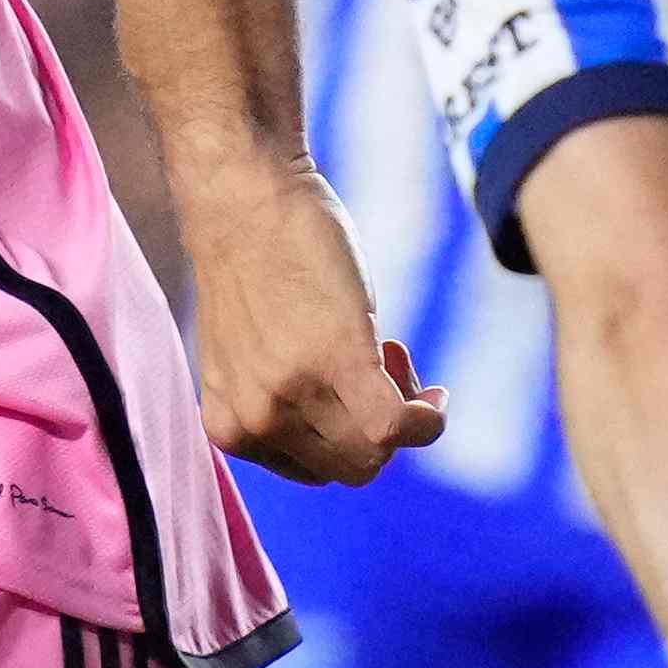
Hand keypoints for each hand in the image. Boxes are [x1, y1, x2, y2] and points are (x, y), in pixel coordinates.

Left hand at [181, 162, 446, 486]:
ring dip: (405, 407)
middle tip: (386, 365)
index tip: (363, 390)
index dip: (354, 435)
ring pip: (379, 448)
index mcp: (231, 426)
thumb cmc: (255, 263)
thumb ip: (290, 402)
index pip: (319, 470)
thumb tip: (366, 431)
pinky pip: (396, 424)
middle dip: (382, 426)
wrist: (242, 197)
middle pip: (353, 466)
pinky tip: (435, 397)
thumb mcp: (256, 355)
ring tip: (388, 349)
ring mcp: (294, 394)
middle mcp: (256, 420)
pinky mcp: (338, 359)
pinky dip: (428, 419)